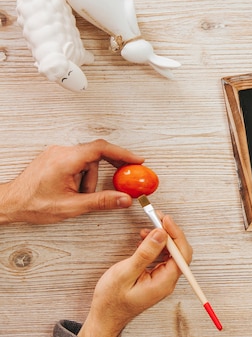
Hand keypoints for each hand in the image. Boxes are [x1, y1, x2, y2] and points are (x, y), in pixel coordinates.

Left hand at [0, 139, 143, 224]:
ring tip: (81, 195)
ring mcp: (57, 153)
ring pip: (86, 160)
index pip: (101, 149)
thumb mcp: (72, 206)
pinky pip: (77, 162)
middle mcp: (62, 152)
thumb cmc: (33, 204)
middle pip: (96, 154)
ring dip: (90, 178)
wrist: (10, 203)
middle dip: (107, 169)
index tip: (137, 160)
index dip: (123, 153)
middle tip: (122, 177)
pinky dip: (83, 175)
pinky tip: (77, 188)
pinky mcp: (55, 158)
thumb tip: (123, 199)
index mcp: (67, 160)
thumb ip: (101, 201)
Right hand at [78, 215, 191, 336]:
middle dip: (169, 232)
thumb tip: (161, 234)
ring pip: (170, 253)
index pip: (181, 254)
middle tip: (156, 218)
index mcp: (164, 282)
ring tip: (148, 226)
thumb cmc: (111, 301)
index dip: (175, 234)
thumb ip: (145, 254)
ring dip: (161, 238)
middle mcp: (167, 281)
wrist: (104, 317)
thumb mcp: (125, 273)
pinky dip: (155, 246)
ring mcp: (162, 279)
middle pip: (178, 252)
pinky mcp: (155, 277)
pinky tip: (145, 240)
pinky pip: (162, 258)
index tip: (164, 219)